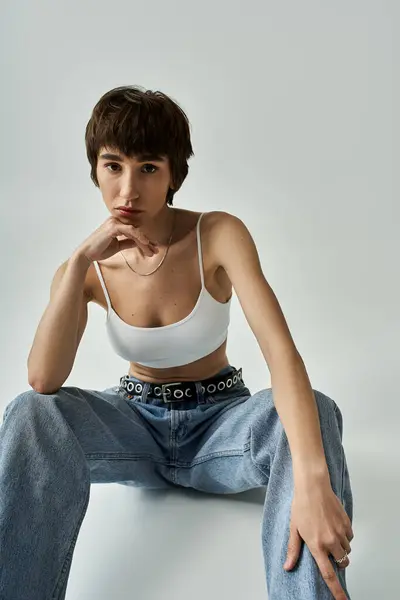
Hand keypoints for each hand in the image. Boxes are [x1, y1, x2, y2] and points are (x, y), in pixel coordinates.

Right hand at [73, 216, 158, 262]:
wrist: (87, 254)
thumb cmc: (100, 249)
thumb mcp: (118, 246)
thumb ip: (128, 242)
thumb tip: (139, 243)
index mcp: (117, 224)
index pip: (134, 231)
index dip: (145, 240)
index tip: (153, 248)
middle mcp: (116, 220)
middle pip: (136, 230)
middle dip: (147, 241)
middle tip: (155, 250)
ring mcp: (114, 222)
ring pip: (135, 230)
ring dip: (145, 241)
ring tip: (152, 251)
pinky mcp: (113, 227)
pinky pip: (130, 230)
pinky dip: (138, 236)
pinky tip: (145, 243)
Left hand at [284, 483, 353, 599]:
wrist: (313, 486)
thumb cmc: (301, 505)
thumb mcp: (294, 529)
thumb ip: (293, 550)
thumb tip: (288, 567)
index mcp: (316, 545)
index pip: (328, 574)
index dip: (336, 591)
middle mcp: (331, 541)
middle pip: (342, 562)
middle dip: (337, 560)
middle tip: (327, 548)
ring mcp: (340, 532)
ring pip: (347, 549)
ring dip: (340, 547)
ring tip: (328, 532)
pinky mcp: (347, 523)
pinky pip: (350, 536)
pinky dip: (345, 535)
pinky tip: (334, 525)